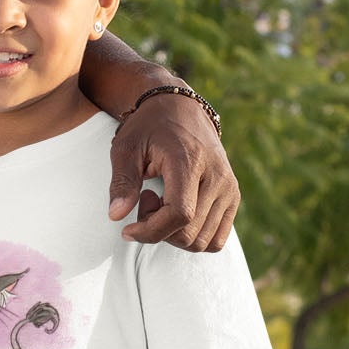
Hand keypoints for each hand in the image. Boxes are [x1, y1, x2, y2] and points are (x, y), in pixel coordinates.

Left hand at [108, 93, 238, 251]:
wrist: (180, 108)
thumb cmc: (148, 127)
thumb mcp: (125, 147)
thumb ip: (121, 181)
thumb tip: (116, 216)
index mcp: (190, 161)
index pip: (180, 214)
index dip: (151, 231)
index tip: (127, 230)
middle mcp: (217, 177)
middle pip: (190, 233)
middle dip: (158, 230)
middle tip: (144, 200)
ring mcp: (229, 188)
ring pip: (203, 241)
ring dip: (175, 234)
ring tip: (161, 202)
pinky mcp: (233, 196)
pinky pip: (216, 238)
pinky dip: (193, 235)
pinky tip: (177, 211)